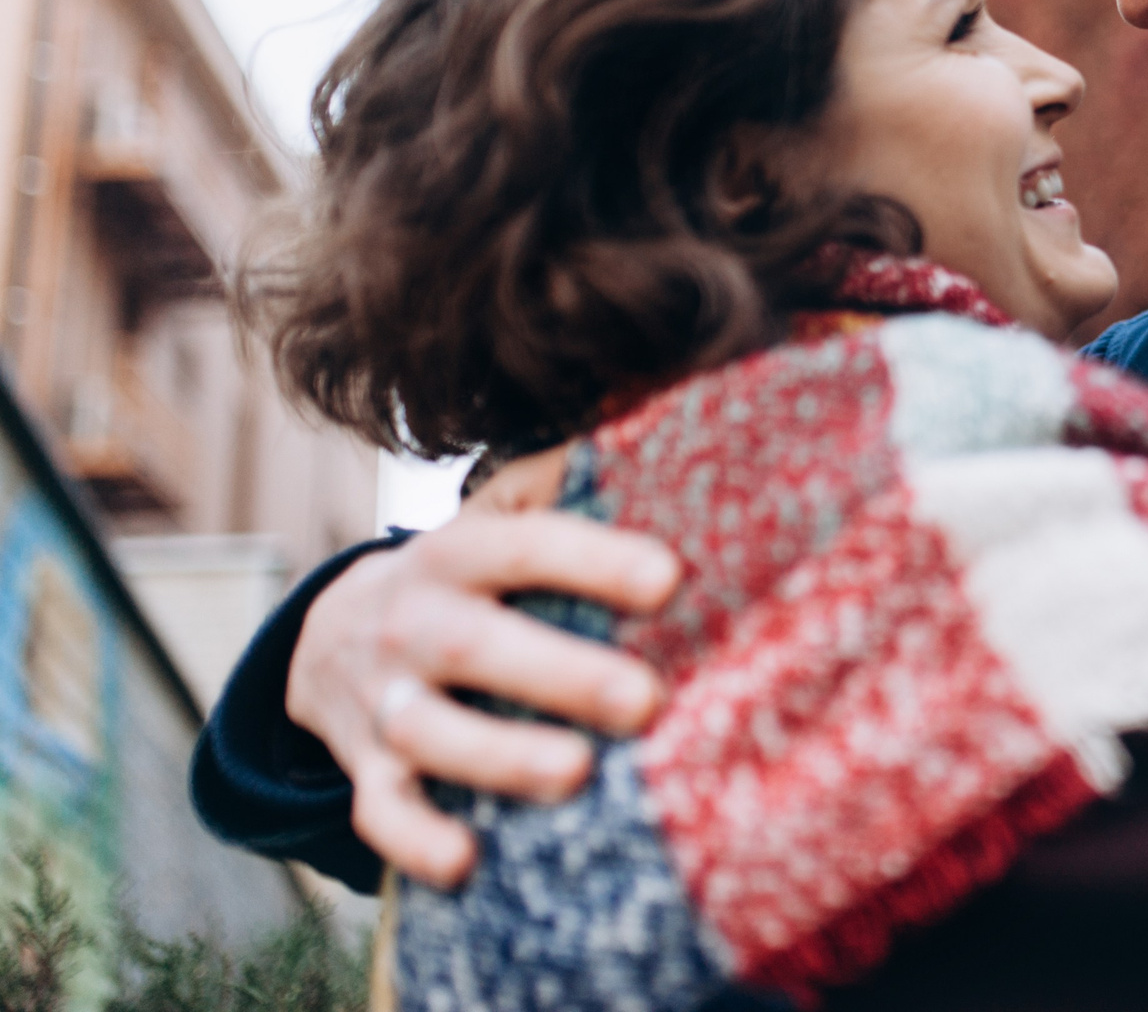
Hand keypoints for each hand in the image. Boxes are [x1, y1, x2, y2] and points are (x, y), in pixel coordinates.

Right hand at [285, 458, 681, 888]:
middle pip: (477, 644)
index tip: (668, 579)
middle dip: (560, 674)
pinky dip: (415, 840)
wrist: (326, 634)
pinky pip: (381, 810)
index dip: (593, 560)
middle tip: (644, 699)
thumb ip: (554, 485)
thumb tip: (650, 438)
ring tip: (575, 775)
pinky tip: (465, 862)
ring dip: (499, 756)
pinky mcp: (364, 766)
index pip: (527, 547)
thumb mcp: (490, 519)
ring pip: (431, 731)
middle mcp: (412, 622)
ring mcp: (382, 698)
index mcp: (456, 553)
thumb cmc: (460, 575)